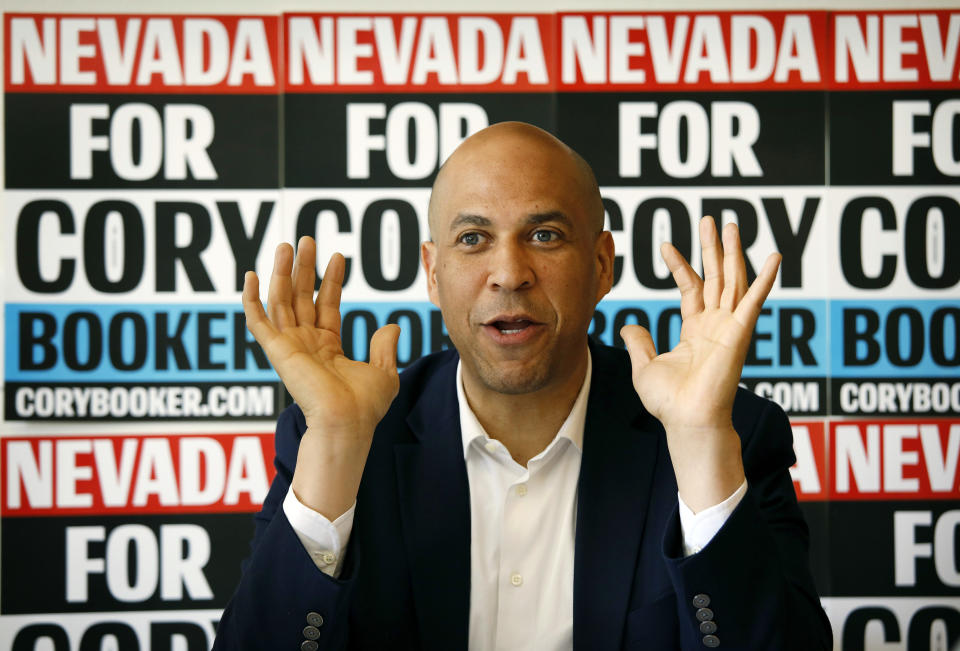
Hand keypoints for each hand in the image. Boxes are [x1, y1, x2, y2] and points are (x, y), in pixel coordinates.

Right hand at [243, 236, 400, 517]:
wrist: (348, 421)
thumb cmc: (365, 407)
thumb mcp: (384, 372)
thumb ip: (384, 347)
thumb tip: (391, 326)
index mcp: (327, 349)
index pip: (326, 304)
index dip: (331, 280)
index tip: (338, 256)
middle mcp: (305, 345)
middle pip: (300, 297)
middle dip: (303, 268)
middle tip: (305, 240)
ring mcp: (289, 347)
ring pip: (280, 301)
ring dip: (281, 272)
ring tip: (287, 245)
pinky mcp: (277, 351)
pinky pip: (258, 321)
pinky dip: (252, 299)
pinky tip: (252, 276)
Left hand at [620, 217, 780, 510]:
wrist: (686, 421)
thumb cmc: (670, 403)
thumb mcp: (644, 366)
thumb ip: (639, 343)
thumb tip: (629, 325)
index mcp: (696, 331)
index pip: (691, 288)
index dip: (681, 266)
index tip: (666, 246)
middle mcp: (716, 325)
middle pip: (716, 277)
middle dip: (713, 248)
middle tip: (711, 219)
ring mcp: (730, 327)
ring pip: (733, 280)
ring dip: (733, 252)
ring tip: (731, 224)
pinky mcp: (740, 332)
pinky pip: (754, 300)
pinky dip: (765, 278)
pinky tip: (774, 256)